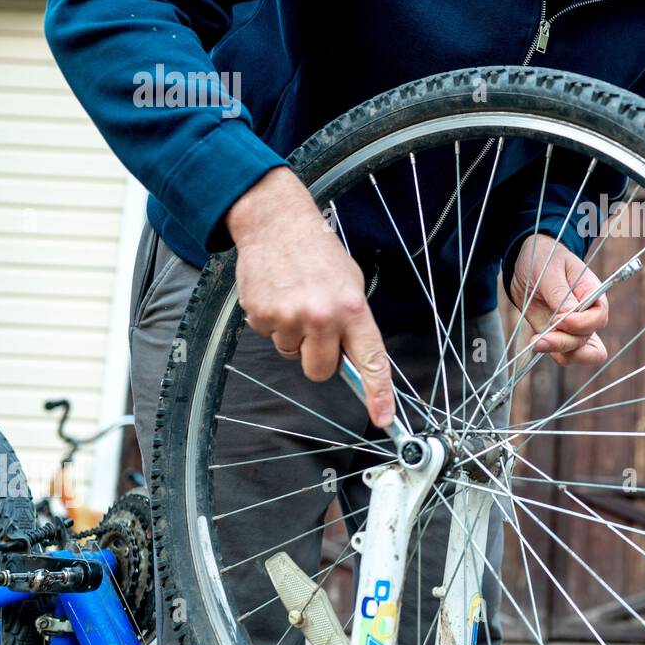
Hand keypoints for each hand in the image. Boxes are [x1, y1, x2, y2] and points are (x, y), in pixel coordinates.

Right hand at [226, 167, 393, 426]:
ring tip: (297, 301)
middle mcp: (323, 317)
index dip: (379, 394)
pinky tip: (279, 296)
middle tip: (318, 330)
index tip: (383, 419)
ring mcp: (290, 318)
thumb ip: (355, 323)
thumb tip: (356, 362)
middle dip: (319, 359)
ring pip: (292, 353)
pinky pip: (270, 336)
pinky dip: (273, 322)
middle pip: (321, 371)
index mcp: (353, 309)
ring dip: (294, 336)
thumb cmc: (319, 254)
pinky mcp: (261, 315)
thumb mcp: (351, 284)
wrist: (277, 224)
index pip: (372, 360)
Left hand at [509, 234, 608, 366]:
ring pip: (576, 353)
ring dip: (557, 350)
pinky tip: (535, 342)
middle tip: (544, 337)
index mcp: (592, 294)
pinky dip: (550, 352)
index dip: (583, 323)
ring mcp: (572, 328)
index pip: (599, 317)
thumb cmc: (544, 259)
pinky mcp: (557, 335)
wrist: (527, 264)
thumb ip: (560, 294)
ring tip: (536, 342)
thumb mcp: (550, 271)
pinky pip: (562, 354)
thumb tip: (568, 318)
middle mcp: (587, 315)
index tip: (562, 319)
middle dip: (567, 343)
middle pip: (588, 341)